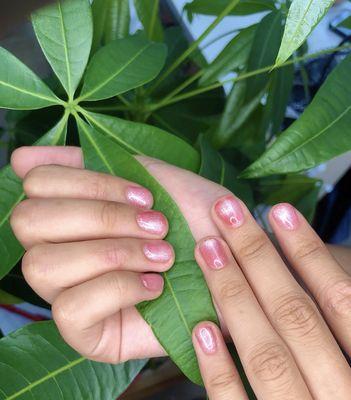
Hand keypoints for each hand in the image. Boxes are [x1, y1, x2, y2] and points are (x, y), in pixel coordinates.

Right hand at [10, 145, 229, 362]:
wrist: (235, 266)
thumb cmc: (196, 218)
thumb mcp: (151, 176)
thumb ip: (90, 161)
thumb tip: (20, 157)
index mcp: (71, 210)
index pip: (39, 184)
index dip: (90, 183)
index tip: (145, 195)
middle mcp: (58, 250)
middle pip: (29, 221)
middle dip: (101, 217)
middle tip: (157, 225)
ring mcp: (67, 293)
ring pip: (42, 266)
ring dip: (112, 253)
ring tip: (163, 256)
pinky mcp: (85, 333)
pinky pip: (69, 310)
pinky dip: (119, 289)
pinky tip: (156, 286)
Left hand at [192, 195, 350, 398]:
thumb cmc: (339, 381)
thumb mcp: (347, 348)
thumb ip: (335, 318)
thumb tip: (309, 263)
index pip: (340, 300)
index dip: (310, 251)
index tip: (279, 210)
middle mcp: (341, 394)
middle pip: (296, 316)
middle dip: (259, 258)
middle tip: (226, 212)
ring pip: (267, 355)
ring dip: (234, 297)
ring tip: (207, 250)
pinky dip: (221, 371)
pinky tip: (201, 329)